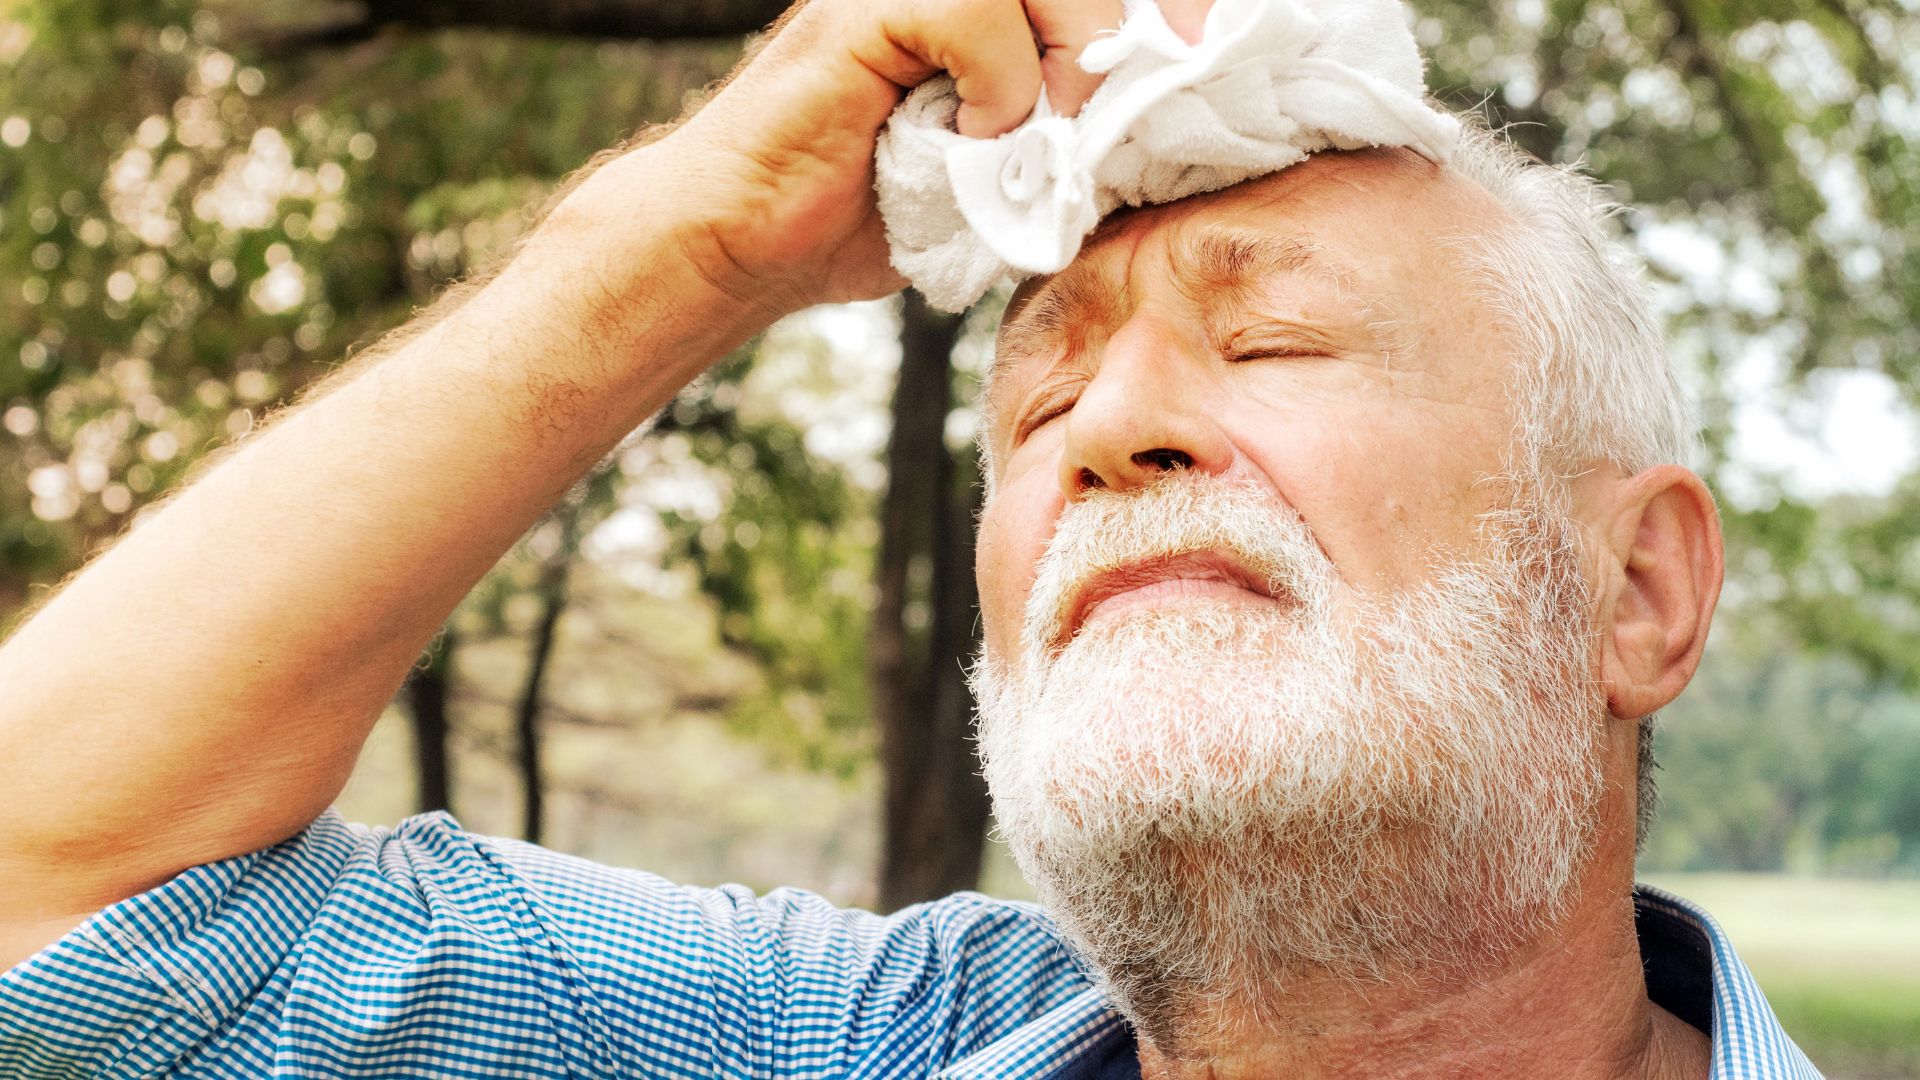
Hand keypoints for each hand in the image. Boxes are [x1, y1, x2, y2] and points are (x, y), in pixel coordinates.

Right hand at [544, 0, 1209, 318]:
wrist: (745, 243)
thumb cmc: (858, 213)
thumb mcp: (987, 170)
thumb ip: (1055, 131)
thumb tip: (1147, 133)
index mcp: (966, 3)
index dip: (1155, 4)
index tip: (1197, 56)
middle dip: (1129, 27)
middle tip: (1133, 104)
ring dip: (1069, 53)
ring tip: (1046, 131)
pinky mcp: (860, 11)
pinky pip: (973, 9)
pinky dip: (997, 80)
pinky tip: (975, 134)